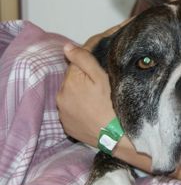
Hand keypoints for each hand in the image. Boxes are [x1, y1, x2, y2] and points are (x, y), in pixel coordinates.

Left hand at [56, 23, 125, 145]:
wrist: (116, 137)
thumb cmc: (112, 105)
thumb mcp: (102, 78)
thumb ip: (84, 59)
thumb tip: (66, 47)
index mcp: (70, 81)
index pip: (77, 59)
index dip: (91, 52)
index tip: (104, 48)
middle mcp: (61, 96)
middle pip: (74, 76)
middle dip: (86, 72)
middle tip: (105, 73)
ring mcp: (63, 113)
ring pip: (72, 92)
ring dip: (82, 89)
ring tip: (100, 92)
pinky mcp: (67, 125)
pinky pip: (72, 109)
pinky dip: (81, 105)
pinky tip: (94, 106)